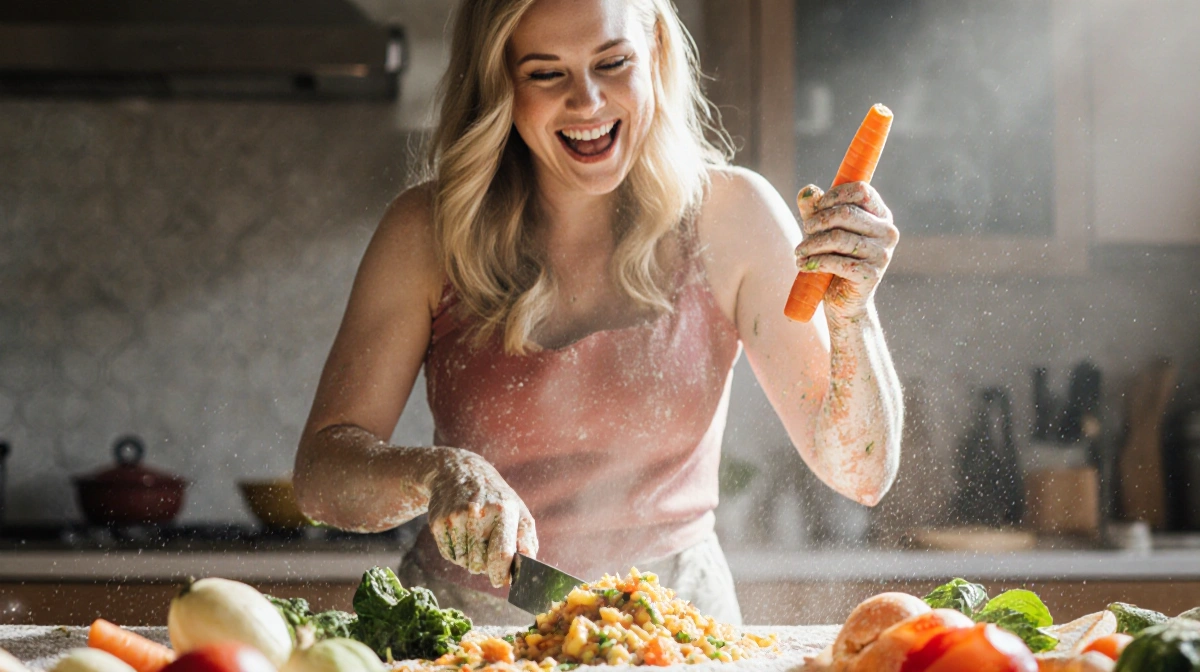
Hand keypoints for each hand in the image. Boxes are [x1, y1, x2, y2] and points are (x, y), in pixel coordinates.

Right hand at [426, 448, 537, 586]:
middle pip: (480, 564)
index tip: (501, 580)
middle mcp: (478, 514)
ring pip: (464, 563)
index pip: (502, 554)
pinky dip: (457, 553)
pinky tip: (461, 534)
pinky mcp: (438, 522)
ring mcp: (455, 518)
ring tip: (474, 538)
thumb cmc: (495, 498)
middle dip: (485, 566)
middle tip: (487, 550)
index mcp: (503, 511)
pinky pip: (449, 556)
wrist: (458, 471)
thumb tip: (529, 569)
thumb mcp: (517, 510)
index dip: (501, 574)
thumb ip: (527, 540)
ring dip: (470, 560)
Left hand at [794, 182, 897, 321]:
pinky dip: (814, 262)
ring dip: (811, 244)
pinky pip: (836, 262)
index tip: (817, 206)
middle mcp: (887, 233)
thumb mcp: (824, 231)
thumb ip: (816, 209)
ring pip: (838, 238)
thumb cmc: (835, 260)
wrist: (846, 302)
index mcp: (881, 216)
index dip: (835, 194)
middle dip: (818, 220)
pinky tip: (802, 265)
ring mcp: (882, 255)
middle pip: (846, 213)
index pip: (861, 190)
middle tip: (805, 230)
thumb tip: (807, 190)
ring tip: (799, 251)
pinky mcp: (870, 275)